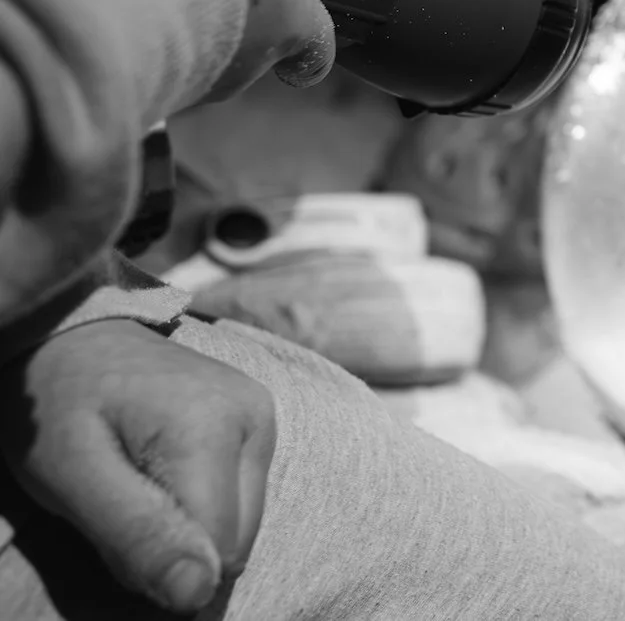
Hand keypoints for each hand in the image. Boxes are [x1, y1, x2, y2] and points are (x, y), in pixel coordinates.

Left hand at [0, 320, 274, 614]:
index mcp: (214, 429)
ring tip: (139, 486)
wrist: (72, 335)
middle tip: (120, 505)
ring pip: (241, 527)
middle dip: (177, 546)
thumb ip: (136, 535)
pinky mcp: (259, 421)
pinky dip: (201, 506)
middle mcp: (257, 418)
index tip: (111, 525)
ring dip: (189, 528)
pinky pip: (241, 500)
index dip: (159, 563)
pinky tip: (163, 474)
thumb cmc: (56, 404)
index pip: (215, 553)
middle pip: (235, 543)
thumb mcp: (72, 476)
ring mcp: (263, 417)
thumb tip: (197, 596)